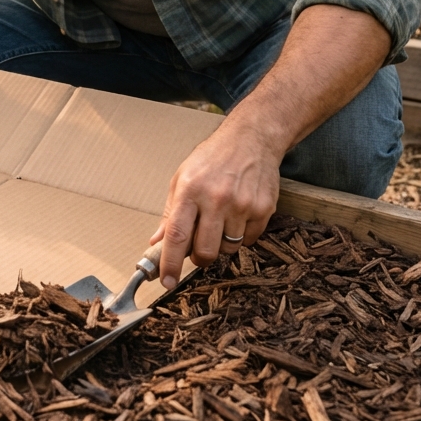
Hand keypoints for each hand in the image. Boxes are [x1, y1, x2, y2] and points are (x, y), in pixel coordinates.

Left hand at [149, 121, 281, 289]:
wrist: (251, 140)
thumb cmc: (211, 159)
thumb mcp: (181, 178)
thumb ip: (169, 212)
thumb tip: (156, 242)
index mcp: (189, 190)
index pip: (176, 235)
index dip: (169, 262)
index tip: (166, 281)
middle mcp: (215, 199)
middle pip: (205, 250)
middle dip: (199, 259)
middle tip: (197, 251)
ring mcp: (242, 205)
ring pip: (228, 248)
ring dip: (221, 245)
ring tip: (219, 222)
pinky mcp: (263, 210)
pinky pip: (249, 240)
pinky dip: (241, 236)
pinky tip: (237, 215)